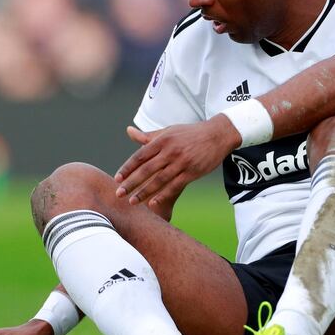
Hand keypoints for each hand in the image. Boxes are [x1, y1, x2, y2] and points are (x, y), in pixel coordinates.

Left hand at [114, 116, 240, 206]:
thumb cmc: (190, 133)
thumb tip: (128, 131)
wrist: (217, 134)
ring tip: (132, 202)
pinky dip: (163, 195)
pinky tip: (153, 203)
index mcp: (162, 140)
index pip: (139, 156)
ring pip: (159, 180)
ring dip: (144, 192)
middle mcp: (170, 151)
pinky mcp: (192, 172)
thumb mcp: (168, 131)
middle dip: (131, 183)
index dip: (127, 168)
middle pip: (146, 170)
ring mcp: (181, 162)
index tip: (117, 179)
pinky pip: (175, 186)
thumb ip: (148, 136)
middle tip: (118, 194)